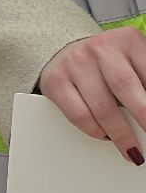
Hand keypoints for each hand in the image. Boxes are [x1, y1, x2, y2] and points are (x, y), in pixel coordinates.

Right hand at [39, 30, 145, 164]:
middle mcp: (100, 48)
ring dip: (121, 135)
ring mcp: (75, 64)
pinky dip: (95, 131)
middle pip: (126, 88)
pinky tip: (105, 136)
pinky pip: (79, 115)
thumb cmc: (109, 62)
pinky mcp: (56, 81)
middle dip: (143, 120)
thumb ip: (144, 82)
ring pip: (102, 108)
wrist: (65, 49)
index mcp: (128, 41)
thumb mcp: (135, 62)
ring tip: (132, 150)